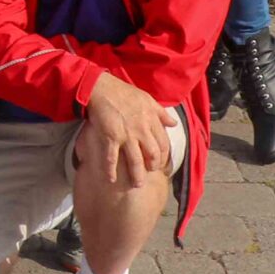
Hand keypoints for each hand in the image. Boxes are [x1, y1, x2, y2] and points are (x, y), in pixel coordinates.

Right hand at [82, 74, 173, 188]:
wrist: (100, 88)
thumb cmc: (123, 92)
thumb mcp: (147, 99)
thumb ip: (161, 113)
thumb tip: (173, 124)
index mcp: (151, 120)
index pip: (163, 143)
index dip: (164, 156)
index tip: (161, 163)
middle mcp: (141, 130)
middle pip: (152, 154)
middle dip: (153, 167)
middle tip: (149, 174)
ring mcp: (126, 135)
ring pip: (135, 160)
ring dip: (136, 175)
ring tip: (137, 185)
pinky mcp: (110, 137)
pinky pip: (112, 158)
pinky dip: (111, 170)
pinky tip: (111, 179)